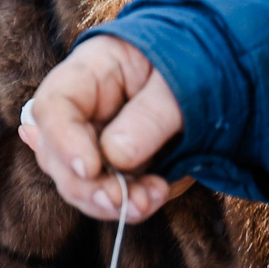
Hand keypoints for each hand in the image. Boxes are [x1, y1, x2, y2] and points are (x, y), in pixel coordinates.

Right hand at [20, 35, 188, 222]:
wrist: (214, 69)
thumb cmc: (194, 62)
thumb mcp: (180, 80)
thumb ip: (150, 115)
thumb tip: (117, 157)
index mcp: (89, 72)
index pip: (54, 107)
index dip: (62, 142)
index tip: (89, 169)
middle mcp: (81, 110)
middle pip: (56, 155)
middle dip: (87, 186)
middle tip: (123, 199)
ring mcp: (94, 141)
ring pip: (77, 183)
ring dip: (108, 202)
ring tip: (149, 201)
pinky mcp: (113, 166)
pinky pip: (107, 195)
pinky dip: (127, 205)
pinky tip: (155, 195)